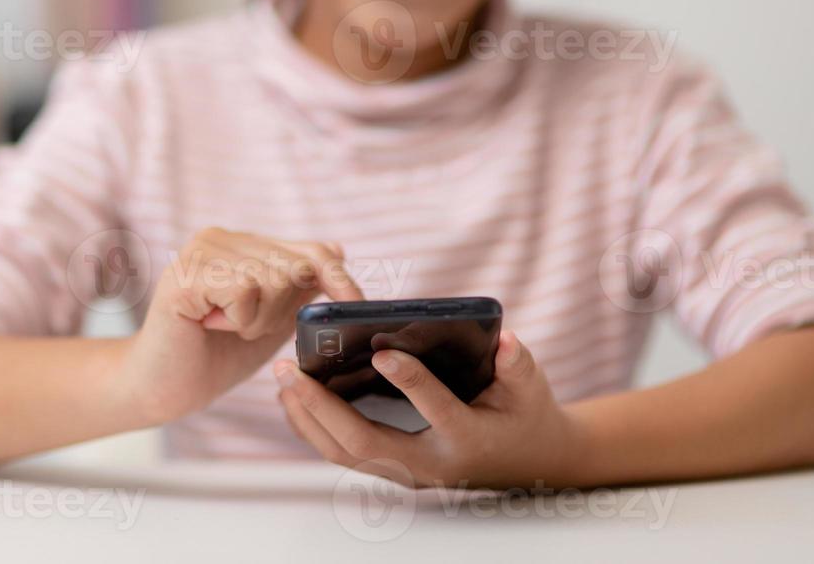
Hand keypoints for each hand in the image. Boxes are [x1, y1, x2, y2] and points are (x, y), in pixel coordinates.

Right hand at [118, 228, 362, 424]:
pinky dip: (239, 319)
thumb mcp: (270, 319)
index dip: (338, 277)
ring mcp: (201, 251)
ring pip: (275, 280)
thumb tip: (337, 248)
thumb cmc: (216, 355)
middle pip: (297, 268)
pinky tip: (210, 324)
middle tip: (244, 326)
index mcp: (242, 244)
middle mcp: (220, 237)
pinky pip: (246, 290)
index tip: (355, 304)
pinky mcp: (186, 274)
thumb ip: (298, 288)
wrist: (163, 386)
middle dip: (283, 312)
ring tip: (225, 326)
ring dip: (259, 320)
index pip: (310, 249)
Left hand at [273, 331, 583, 490]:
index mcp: (468, 438)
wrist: (528, 463)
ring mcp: (408, 473)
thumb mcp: (531, 388)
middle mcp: (431, 464)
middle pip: (365, 442)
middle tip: (289, 370)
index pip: (437, 410)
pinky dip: (314, 429)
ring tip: (282, 380)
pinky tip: (294, 399)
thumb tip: (503, 339)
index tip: (381, 352)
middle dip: (322, 406)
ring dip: (308, 418)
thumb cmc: (525, 416)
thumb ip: (517, 363)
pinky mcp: (393, 470)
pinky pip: (344, 455)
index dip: (410, 382)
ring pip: (346, 454)